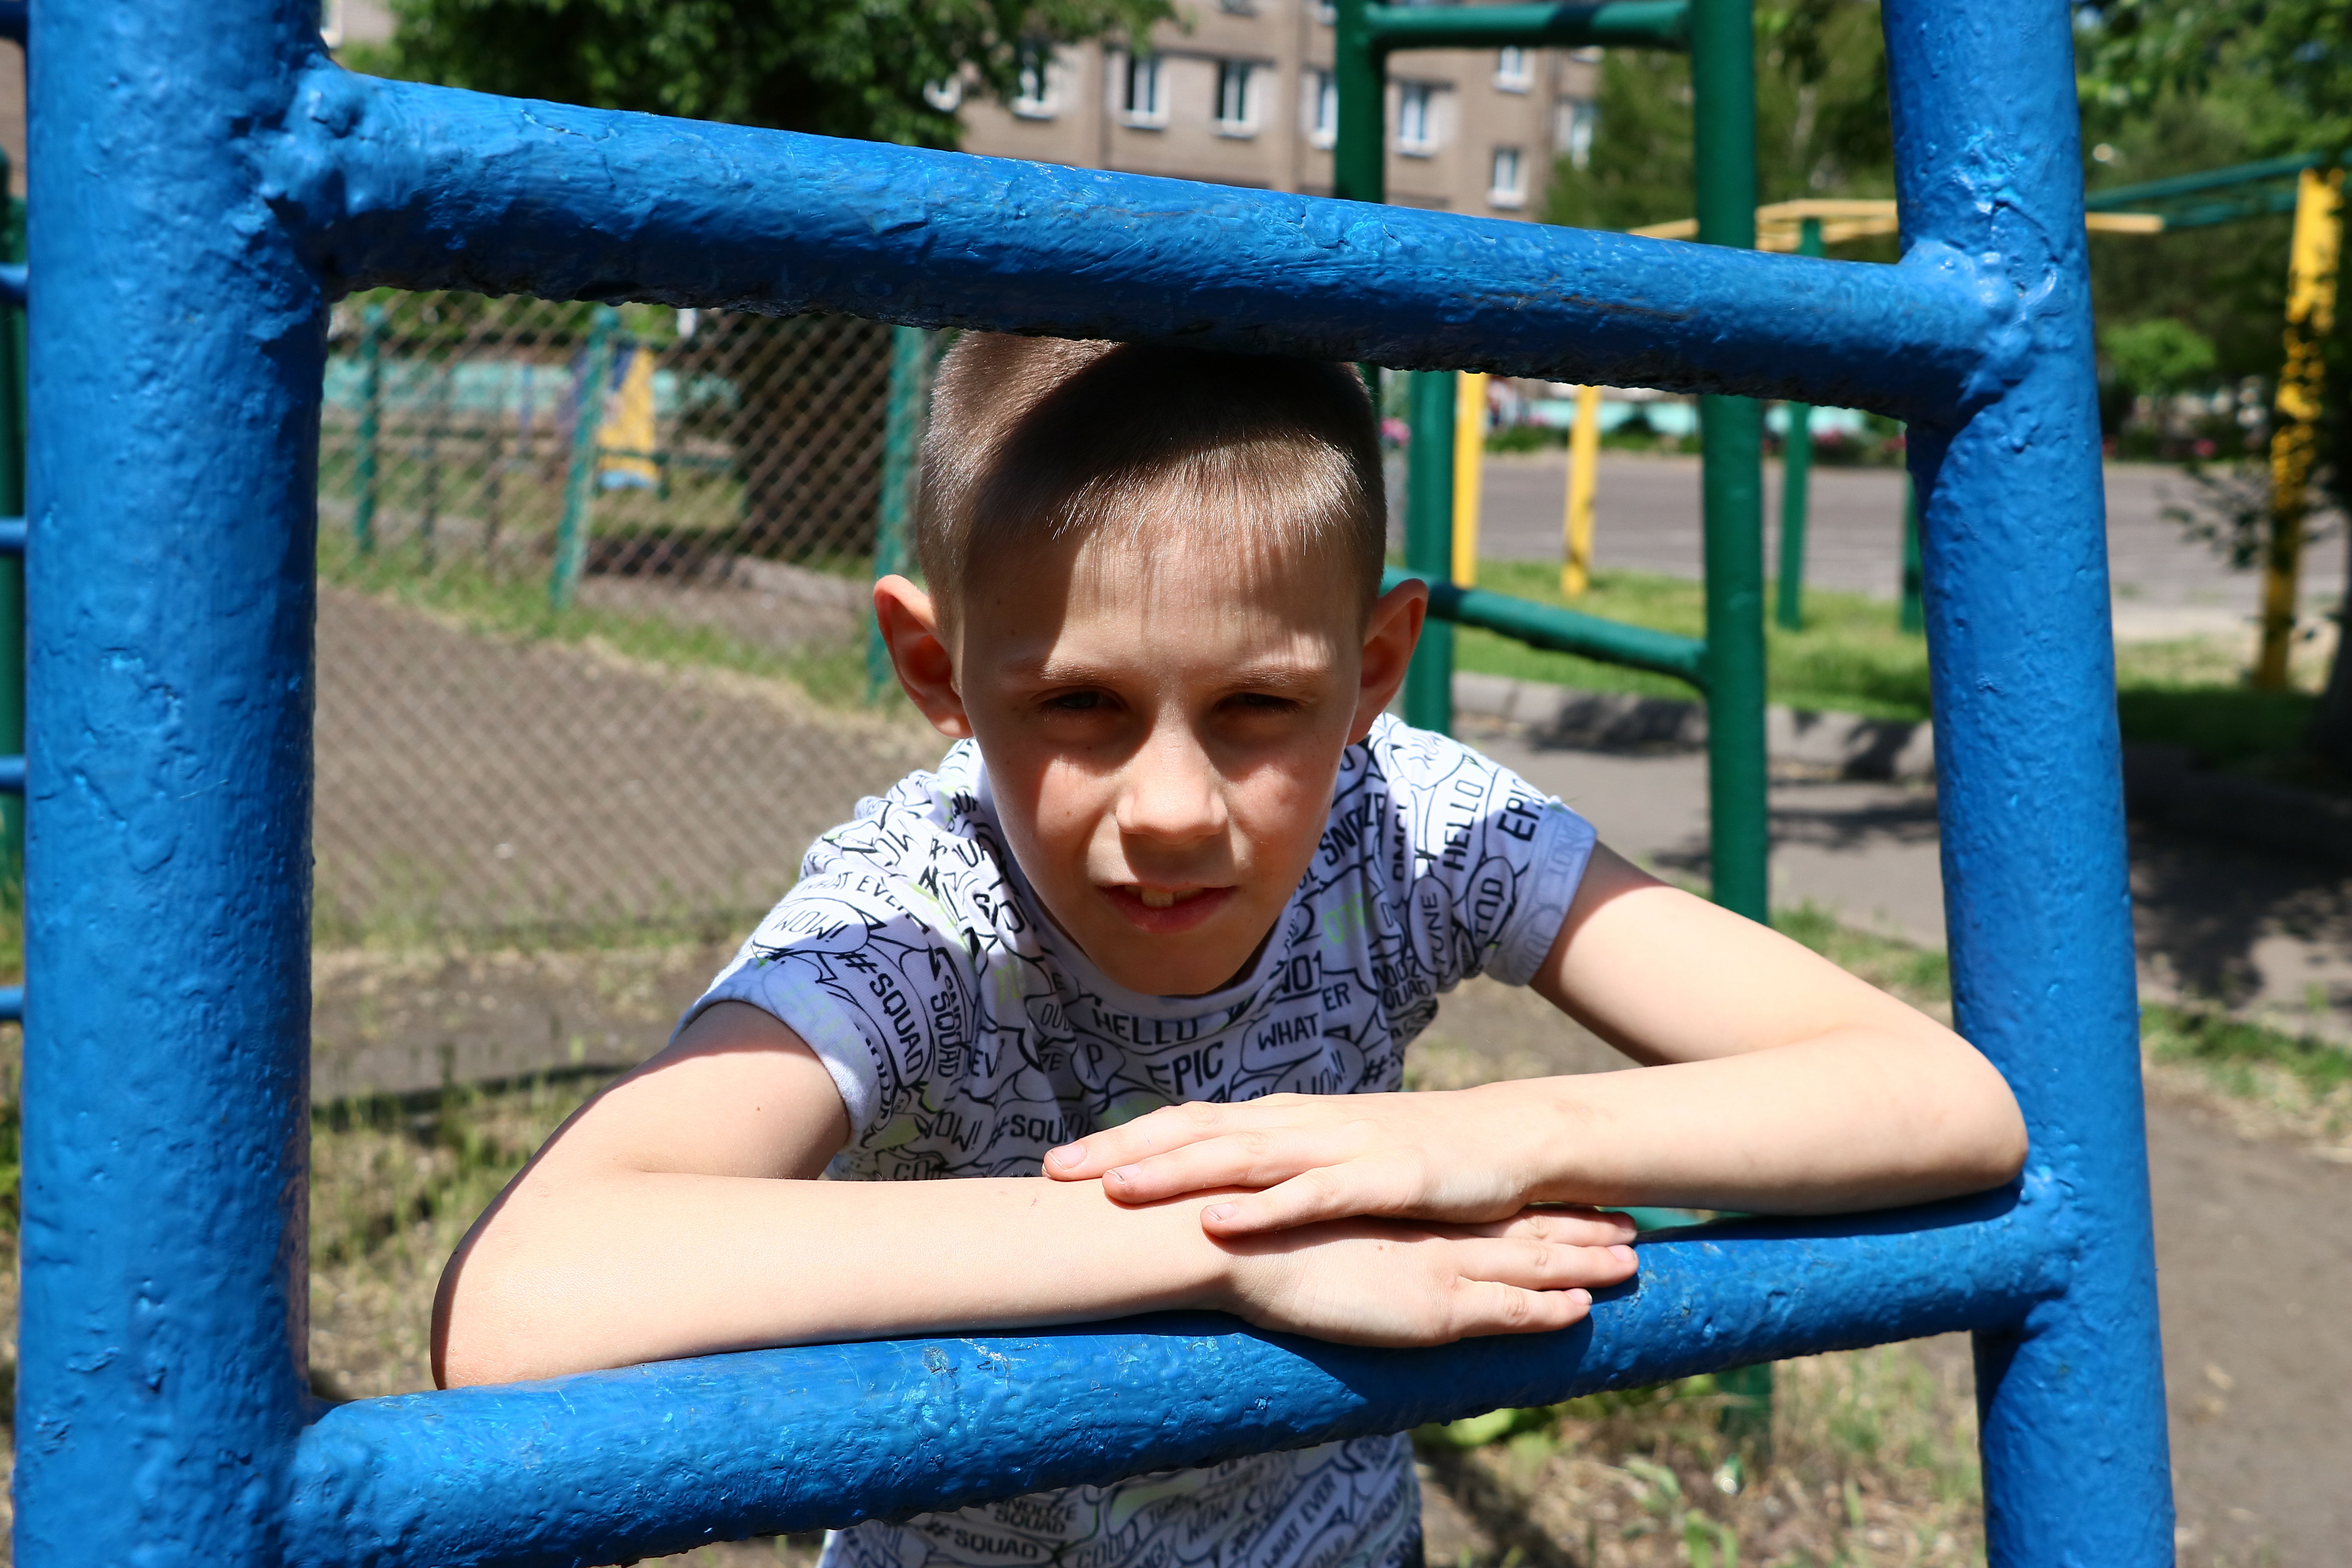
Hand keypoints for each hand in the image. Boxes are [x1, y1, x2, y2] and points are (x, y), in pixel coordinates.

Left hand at [1046, 1087, 1568, 1234]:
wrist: (1507, 1140)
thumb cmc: (1413, 1160)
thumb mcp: (1332, 1164)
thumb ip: (1275, 1174)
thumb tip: (1211, 1198)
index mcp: (1283, 1123)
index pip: (1186, 1124)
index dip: (1122, 1140)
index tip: (1059, 1164)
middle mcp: (1299, 1126)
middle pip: (1194, 1133)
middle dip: (1122, 1151)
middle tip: (1055, 1171)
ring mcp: (1340, 1147)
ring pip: (1241, 1157)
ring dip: (1174, 1172)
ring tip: (1113, 1191)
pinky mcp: (1382, 1178)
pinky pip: (1311, 1195)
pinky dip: (1262, 1209)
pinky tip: (1218, 1222)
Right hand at [1217, 1208, 1638, 1346]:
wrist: (1225, 1236)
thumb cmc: (1249, 1225)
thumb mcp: (1299, 1210)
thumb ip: (1329, 1213)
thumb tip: (1336, 1225)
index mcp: (1400, 1203)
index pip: (1482, 1206)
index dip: (1533, 1205)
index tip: (1574, 1200)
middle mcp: (1426, 1228)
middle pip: (1520, 1226)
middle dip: (1579, 1226)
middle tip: (1631, 1225)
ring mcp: (1433, 1264)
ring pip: (1529, 1262)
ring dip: (1584, 1262)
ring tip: (1632, 1262)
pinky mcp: (1428, 1303)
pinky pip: (1504, 1309)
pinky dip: (1546, 1309)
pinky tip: (1581, 1309)